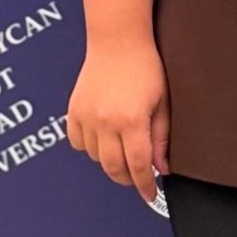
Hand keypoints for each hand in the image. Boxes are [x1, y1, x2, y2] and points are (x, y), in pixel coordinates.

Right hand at [65, 37, 169, 204]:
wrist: (118, 40)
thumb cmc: (146, 67)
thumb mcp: (162, 103)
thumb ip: (161, 138)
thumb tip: (162, 168)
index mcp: (132, 121)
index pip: (139, 166)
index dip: (145, 185)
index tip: (150, 195)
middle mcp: (106, 122)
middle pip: (114, 168)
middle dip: (128, 178)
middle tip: (138, 177)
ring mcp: (87, 116)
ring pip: (96, 157)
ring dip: (111, 161)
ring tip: (123, 149)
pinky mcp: (74, 110)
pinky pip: (78, 142)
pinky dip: (90, 147)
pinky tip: (103, 138)